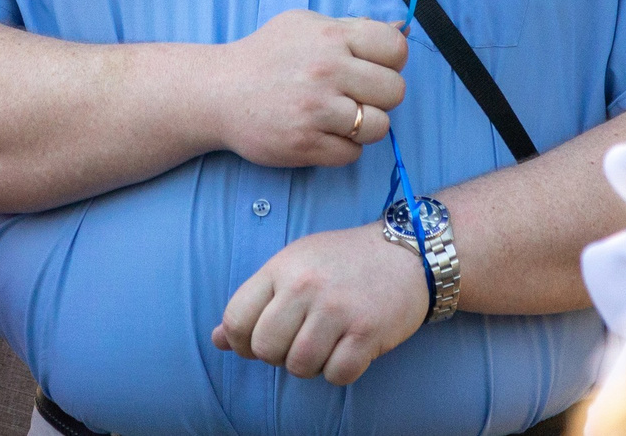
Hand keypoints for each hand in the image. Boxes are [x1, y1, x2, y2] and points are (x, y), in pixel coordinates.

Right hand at [208, 11, 406, 167]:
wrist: (218, 92)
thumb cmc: (266, 56)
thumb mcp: (305, 24)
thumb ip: (351, 27)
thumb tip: (401, 31)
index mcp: (331, 36)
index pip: (396, 49)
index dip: (390, 61)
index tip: (372, 68)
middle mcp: (327, 70)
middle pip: (395, 91)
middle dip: (380, 96)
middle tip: (355, 95)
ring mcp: (316, 110)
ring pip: (379, 127)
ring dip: (364, 126)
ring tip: (339, 117)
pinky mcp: (306, 144)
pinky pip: (352, 154)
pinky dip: (341, 148)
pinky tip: (321, 133)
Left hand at [213, 223, 428, 384]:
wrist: (407, 251)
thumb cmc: (344, 261)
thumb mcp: (294, 266)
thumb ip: (256, 300)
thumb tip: (218, 340)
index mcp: (282, 267)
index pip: (237, 319)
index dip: (241, 342)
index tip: (258, 342)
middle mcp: (306, 286)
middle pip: (265, 348)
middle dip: (278, 356)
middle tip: (299, 341)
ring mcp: (337, 309)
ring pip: (300, 366)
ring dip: (310, 365)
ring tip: (325, 343)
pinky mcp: (367, 332)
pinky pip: (337, 375)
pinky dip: (340, 371)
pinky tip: (349, 348)